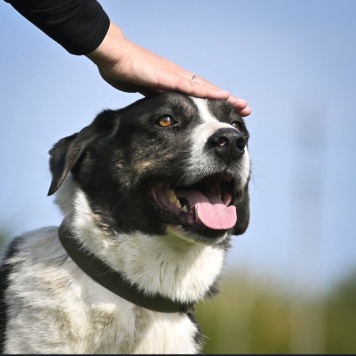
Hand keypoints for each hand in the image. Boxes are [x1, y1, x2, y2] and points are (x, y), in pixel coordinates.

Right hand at [86, 22, 250, 116]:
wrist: (112, 55)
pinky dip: (206, 91)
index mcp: (173, 81)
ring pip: (204, 88)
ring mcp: (174, 76)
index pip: (198, 93)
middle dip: (227, 100)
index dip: (214, 100)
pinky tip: (221, 95)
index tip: (228, 110)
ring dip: (223, 96)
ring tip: (241, 105)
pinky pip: (190, 86)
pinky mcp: (166, 77)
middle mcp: (178, 77)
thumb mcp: (144, 89)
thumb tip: (161, 105)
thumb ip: (155, 95)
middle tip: (245, 109)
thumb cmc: (125, 70)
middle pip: (207, 90)